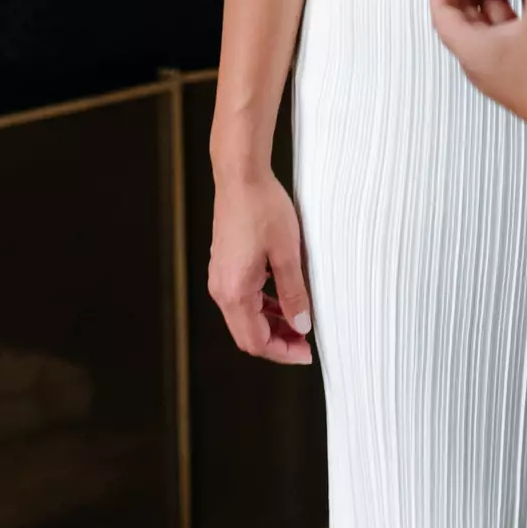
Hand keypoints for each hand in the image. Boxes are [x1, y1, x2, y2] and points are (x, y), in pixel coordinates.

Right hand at [208, 168, 313, 366]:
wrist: (240, 174)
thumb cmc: (263, 208)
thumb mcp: (287, 253)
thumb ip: (293, 293)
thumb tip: (301, 326)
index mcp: (235, 291)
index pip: (256, 341)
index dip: (282, 352)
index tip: (306, 352)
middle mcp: (221, 289)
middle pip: (247, 335)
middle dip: (277, 342)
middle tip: (305, 342)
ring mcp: (220, 277)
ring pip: (244, 318)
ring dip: (270, 325)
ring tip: (298, 320)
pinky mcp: (224, 265)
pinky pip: (242, 299)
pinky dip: (262, 306)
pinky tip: (282, 297)